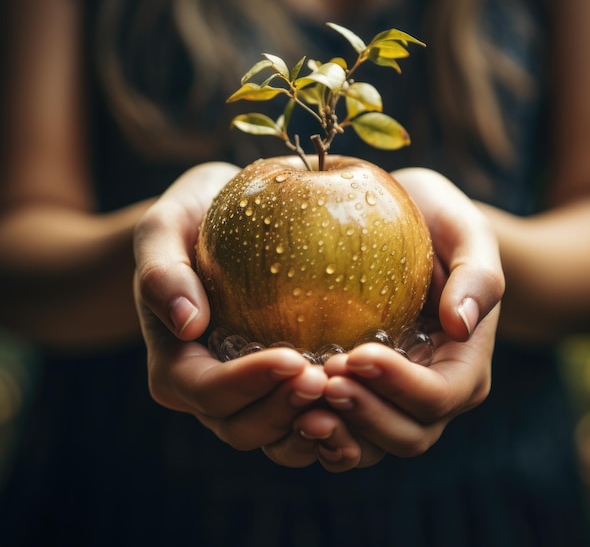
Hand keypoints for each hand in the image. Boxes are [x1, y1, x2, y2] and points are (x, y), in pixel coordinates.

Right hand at [134, 162, 349, 465]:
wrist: (215, 222)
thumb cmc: (190, 220)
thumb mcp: (164, 228)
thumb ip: (162, 272)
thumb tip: (187, 323)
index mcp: (174, 366)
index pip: (207, 390)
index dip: (247, 384)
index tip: (291, 357)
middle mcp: (206, 392)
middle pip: (242, 426)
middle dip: (283, 410)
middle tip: (328, 379)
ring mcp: (244, 395)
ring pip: (274, 435)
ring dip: (310, 424)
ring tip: (349, 392)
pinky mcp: (277, 386)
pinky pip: (301, 418)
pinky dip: (329, 419)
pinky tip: (363, 394)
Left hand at [309, 168, 502, 467]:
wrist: (411, 225)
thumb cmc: (439, 224)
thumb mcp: (466, 232)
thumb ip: (478, 276)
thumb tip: (461, 323)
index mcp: (465, 363)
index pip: (439, 394)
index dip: (399, 385)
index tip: (357, 354)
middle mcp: (435, 391)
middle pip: (408, 433)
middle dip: (365, 415)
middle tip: (322, 381)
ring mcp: (396, 398)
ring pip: (374, 444)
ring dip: (339, 432)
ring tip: (300, 406)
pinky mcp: (364, 393)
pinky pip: (346, 433)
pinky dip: (323, 436)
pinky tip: (293, 414)